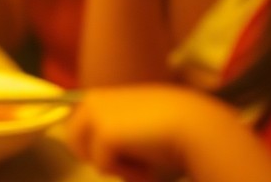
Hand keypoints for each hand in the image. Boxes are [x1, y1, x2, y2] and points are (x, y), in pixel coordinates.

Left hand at [66, 85, 244, 181]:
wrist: (195, 125)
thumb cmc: (175, 125)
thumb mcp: (137, 121)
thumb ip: (116, 126)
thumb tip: (98, 152)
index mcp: (100, 96)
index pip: (76, 126)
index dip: (92, 146)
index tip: (123, 153)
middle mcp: (92, 101)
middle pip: (74, 142)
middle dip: (100, 158)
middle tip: (134, 163)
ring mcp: (95, 115)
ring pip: (87, 156)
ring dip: (115, 166)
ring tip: (143, 164)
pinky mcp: (103, 133)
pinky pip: (103, 166)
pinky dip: (127, 173)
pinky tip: (148, 167)